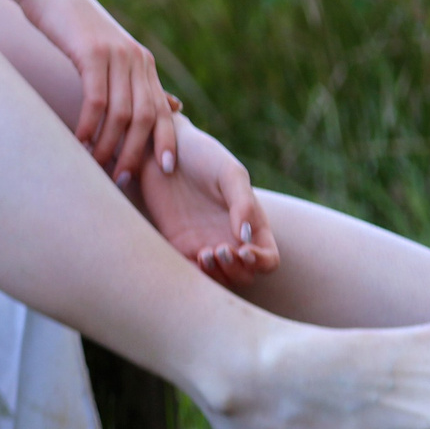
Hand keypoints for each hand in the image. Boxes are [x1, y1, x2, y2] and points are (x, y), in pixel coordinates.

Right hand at [13, 0, 175, 186]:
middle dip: (136, 153)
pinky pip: (97, 100)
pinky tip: (80, 141)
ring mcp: (116, 55)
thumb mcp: (113, 55)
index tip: (166, 171)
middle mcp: (136, 59)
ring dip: (109, 145)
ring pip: (122, 114)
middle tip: (122, 179)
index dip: (168, 141)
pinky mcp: (93, 53)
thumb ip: (140, 82)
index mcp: (144, 63)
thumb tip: (174, 106)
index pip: (164, 110)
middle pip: (147, 117)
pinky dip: (90, 126)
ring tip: (97, 165)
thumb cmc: (75, 28)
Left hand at [137, 116, 278, 289]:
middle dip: (237, 271)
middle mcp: (231, 238)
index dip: (261, 262)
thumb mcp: (229, 173)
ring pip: (221, 279)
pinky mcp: (179, 245)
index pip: (268, 258)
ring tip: (205, 253)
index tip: (244, 250)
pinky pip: (192, 273)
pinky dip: (196, 275)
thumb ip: (243, 203)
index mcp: (251, 223)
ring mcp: (206, 244)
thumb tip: (246, 238)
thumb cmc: (203, 156)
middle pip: (246, 276)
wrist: (162, 149)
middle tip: (220, 249)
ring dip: (217, 275)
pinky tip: (193, 257)